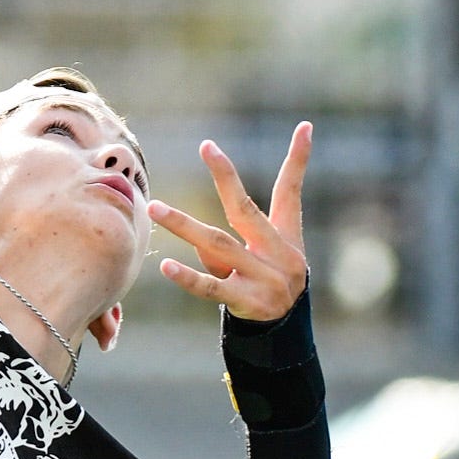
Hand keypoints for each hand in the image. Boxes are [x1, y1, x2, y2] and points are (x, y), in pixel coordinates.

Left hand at [149, 124, 311, 321]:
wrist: (284, 331)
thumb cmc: (268, 278)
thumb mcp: (264, 254)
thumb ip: (237, 234)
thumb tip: (201, 238)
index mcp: (285, 236)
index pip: (291, 191)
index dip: (298, 160)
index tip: (303, 127)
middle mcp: (279, 255)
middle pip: (247, 210)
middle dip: (227, 178)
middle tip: (208, 146)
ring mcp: (264, 280)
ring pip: (219, 246)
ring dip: (185, 226)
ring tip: (154, 208)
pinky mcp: (246, 303)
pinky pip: (212, 287)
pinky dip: (188, 277)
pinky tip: (166, 266)